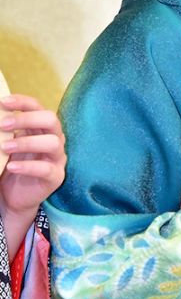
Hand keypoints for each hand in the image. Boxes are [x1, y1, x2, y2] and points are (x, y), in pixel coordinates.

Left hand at [0, 94, 65, 256]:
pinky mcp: (56, 177)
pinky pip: (46, 169)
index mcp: (42, 128)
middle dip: (27, 119)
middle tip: (3, 124)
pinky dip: (27, 166)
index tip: (3, 102)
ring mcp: (57, 158)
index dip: (23, 102)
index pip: (39, 108)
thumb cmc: (11, 165)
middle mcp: (54, 139)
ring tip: (5, 147)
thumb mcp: (7, 145)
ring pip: (52, 143)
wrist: (15, 197)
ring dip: (27, 142)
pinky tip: (11, 166)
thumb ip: (5, 131)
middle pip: (51, 120)